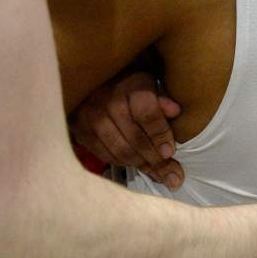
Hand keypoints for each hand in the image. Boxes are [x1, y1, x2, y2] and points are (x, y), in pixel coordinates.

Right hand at [68, 71, 184, 188]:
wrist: (92, 82)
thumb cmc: (130, 84)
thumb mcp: (150, 84)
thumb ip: (163, 98)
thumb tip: (176, 112)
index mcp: (129, 86)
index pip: (147, 114)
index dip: (160, 134)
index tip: (171, 152)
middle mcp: (106, 102)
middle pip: (134, 139)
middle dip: (156, 160)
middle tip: (173, 175)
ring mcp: (89, 118)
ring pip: (120, 151)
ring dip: (142, 165)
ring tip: (161, 175)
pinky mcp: (80, 132)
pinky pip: (105, 155)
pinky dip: (125, 163)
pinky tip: (140, 166)